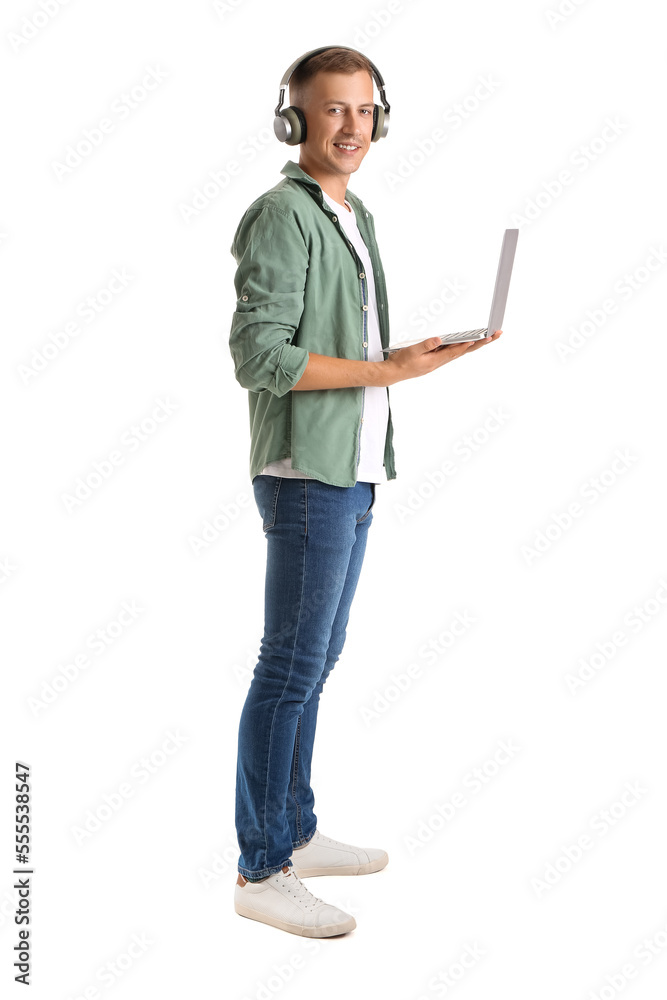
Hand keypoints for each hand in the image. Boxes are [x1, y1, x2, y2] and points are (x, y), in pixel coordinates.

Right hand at [383, 330, 502, 384]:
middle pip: (465, 351)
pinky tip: (469, 342)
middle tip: (497, 334)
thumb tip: (440, 339)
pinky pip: (452, 352)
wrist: (393, 373)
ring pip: (460, 351)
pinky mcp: (435, 359)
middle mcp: (441, 361)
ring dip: (475, 344)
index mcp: (436, 360)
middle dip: (482, 343)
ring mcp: (439, 361)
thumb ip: (426, 344)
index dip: (472, 343)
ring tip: (489, 336)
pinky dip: (463, 346)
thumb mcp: (412, 351)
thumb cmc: (401, 363)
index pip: (458, 350)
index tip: (485, 337)